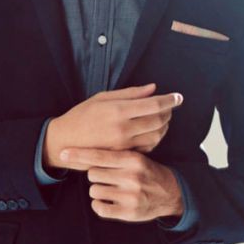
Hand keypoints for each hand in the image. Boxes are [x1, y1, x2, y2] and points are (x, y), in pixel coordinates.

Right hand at [44, 83, 183, 170]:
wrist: (65, 141)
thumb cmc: (82, 115)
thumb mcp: (102, 97)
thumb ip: (130, 94)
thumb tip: (153, 88)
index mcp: (119, 110)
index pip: (154, 104)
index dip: (170, 100)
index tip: (178, 96)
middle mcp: (124, 128)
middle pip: (159, 120)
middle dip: (168, 112)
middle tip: (170, 105)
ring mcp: (124, 144)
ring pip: (156, 136)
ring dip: (164, 126)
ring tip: (162, 118)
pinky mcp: (123, 155)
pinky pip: (147, 148)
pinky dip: (154, 138)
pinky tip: (151, 131)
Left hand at [58, 147, 184, 222]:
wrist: (169, 192)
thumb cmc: (146, 171)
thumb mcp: (135, 156)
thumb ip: (115, 152)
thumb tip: (88, 145)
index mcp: (131, 158)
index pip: (99, 155)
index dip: (79, 154)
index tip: (63, 152)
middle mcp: (131, 176)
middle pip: (93, 173)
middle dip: (95, 174)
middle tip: (106, 175)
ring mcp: (130, 195)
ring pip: (94, 190)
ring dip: (97, 189)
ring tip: (110, 187)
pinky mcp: (128, 212)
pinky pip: (100, 208)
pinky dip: (99, 205)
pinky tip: (107, 201)